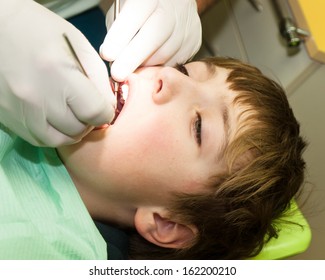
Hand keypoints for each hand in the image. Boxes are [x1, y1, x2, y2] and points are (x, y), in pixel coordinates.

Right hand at [0, 0, 115, 146]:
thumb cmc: (41, 32)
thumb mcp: (79, 46)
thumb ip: (99, 79)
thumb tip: (110, 108)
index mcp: (58, 73)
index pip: (94, 112)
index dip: (105, 113)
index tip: (103, 108)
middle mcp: (36, 97)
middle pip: (77, 128)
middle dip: (89, 121)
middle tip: (86, 108)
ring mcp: (18, 110)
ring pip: (58, 140)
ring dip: (71, 131)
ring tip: (72, 115)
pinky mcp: (7, 117)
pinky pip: (38, 139)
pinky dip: (53, 134)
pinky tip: (54, 118)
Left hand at [100, 0, 201, 80]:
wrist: (175, 6)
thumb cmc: (142, 11)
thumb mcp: (124, 10)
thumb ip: (117, 30)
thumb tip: (111, 57)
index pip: (136, 13)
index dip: (121, 35)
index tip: (107, 54)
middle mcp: (174, 8)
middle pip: (155, 35)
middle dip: (133, 57)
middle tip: (117, 74)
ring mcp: (187, 26)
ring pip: (165, 54)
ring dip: (144, 66)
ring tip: (132, 68)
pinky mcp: (194, 42)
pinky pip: (174, 63)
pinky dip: (158, 69)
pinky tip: (149, 66)